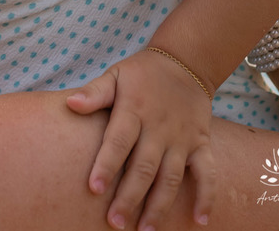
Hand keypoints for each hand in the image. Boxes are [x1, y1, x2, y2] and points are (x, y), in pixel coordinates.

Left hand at [66, 49, 215, 229]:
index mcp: (134, 111)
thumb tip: (71, 104)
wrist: (185, 63)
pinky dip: (206, 197)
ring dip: (159, 205)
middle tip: (115, 223)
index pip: (118, 142)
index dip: (106, 165)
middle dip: (129, 197)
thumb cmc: (141, 74)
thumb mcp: (115, 75)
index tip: (94, 189)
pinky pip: (207, 174)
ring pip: (171, 177)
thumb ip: (95, 92)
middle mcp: (159, 128)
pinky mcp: (201, 144)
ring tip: (146, 230)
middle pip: (143, 167)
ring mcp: (182, 139)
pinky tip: (199, 221)